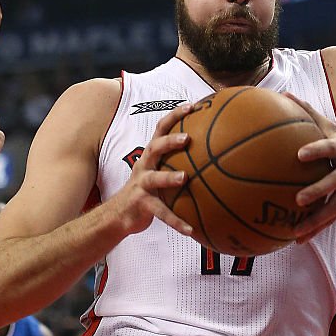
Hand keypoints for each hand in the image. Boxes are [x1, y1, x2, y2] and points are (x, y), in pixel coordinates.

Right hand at [104, 103, 195, 237]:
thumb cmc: (147, 189)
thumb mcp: (159, 170)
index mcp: (151, 155)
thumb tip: (216, 151)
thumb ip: (179, 159)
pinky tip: (191, 229)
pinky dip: (176, 221)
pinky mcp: (142, 205)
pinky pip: (161, 213)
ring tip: (185, 178)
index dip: (175, 115)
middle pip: (155, 147)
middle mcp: (144, 166)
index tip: (193, 105)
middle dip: (170, 141)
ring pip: (155, 179)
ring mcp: (142, 185)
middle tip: (187, 138)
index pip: (161, 128)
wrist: (118, 215)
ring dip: (169, 178)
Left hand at [287, 93, 335, 242]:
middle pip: (335, 182)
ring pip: (335, 206)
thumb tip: (284, 94)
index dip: (317, 150)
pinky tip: (298, 239)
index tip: (300, 155)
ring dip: (316, 219)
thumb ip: (309, 114)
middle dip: (318, 191)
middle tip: (298, 199)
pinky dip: (316, 229)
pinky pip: (332, 218)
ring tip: (296, 229)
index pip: (330, 148)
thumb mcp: (334, 128)